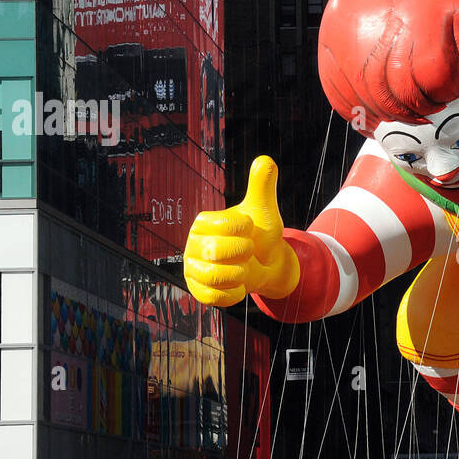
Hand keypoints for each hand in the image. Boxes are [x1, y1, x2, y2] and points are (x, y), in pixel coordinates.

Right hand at [185, 156, 298, 306]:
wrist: (265, 265)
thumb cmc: (259, 235)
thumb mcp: (263, 209)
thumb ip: (262, 186)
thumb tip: (266, 160)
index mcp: (202, 222)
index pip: (223, 225)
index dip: (245, 229)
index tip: (248, 229)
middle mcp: (192, 245)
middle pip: (215, 252)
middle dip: (242, 251)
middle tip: (248, 250)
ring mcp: (192, 269)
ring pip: (214, 276)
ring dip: (239, 273)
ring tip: (244, 267)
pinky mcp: (199, 292)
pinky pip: (216, 297)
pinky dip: (235, 292)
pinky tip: (239, 284)